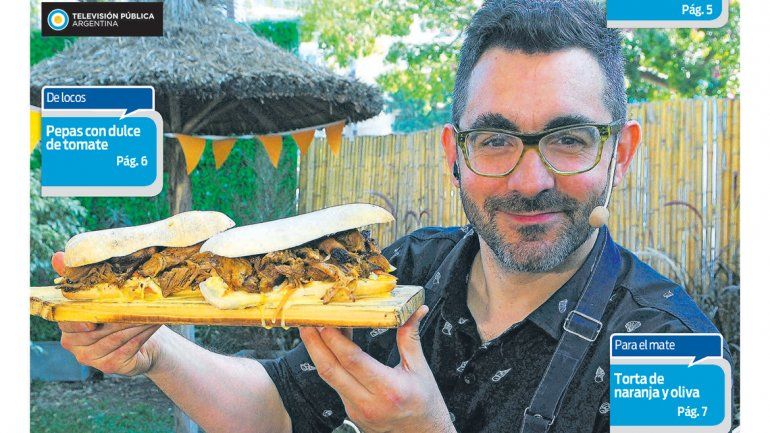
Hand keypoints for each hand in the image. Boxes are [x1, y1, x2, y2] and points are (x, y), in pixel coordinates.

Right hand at [53, 251, 162, 375]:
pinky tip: (153, 323)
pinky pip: (127, 347)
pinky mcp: (110, 366)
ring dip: (134, 322)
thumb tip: (57, 256)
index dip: (81, 317)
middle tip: (138, 301)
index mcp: (67, 326)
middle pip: (96, 329)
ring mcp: (91, 358)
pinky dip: (142, 334)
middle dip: (118, 313)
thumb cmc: (119, 315)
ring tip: (150, 309)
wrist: (143, 342)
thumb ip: (78, 277)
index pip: (68, 319)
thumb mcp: (100, 294)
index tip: (96, 315)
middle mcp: (74, 345)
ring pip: (114, 337)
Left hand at [299, 305, 455, 432]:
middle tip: (305, 322)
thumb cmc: (426, 405)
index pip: (352, 360)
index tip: (325, 321)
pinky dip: (330, 364)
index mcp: (389, 389)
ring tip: (311, 331)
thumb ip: (410, 338)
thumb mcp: (421, 370)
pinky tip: (328, 349)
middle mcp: (369, 403)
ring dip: (318, 353)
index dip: (335, 339)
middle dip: (314, 344)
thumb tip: (415, 310)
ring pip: (329, 378)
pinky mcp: (351, 413)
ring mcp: (357, 410)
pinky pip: (335, 385)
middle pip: (331, 370)